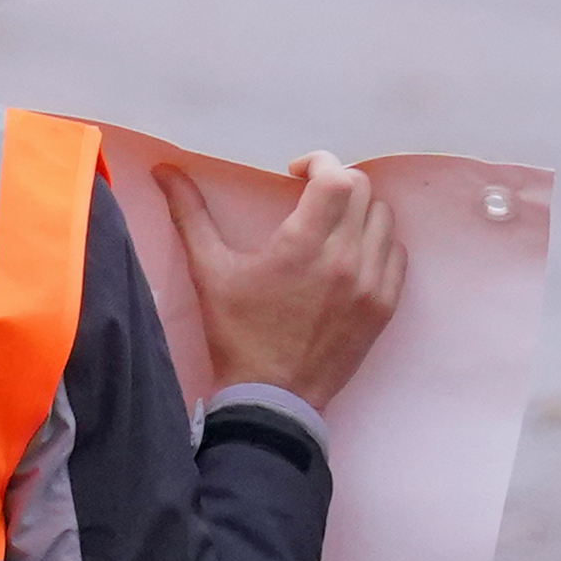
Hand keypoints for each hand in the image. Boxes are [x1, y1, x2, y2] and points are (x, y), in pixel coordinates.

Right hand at [169, 151, 405, 407]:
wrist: (274, 397)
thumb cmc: (238, 334)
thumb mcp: (210, 271)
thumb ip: (190, 215)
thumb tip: (165, 170)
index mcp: (303, 245)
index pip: (337, 178)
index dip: (319, 162)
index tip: (296, 173)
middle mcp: (346, 259)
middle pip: (362, 191)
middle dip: (335, 182)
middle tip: (310, 195)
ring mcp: (371, 284)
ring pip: (383, 219)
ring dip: (358, 210)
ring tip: (332, 224)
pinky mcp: (384, 306)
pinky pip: (395, 254)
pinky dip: (377, 242)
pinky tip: (352, 253)